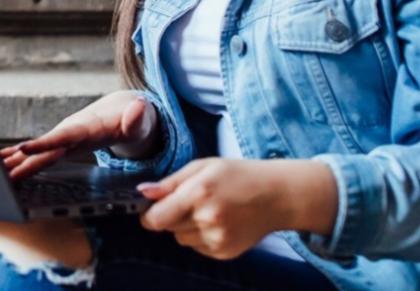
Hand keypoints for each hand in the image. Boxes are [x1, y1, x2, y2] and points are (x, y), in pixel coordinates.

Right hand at [0, 90, 156, 180]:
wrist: (125, 110)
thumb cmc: (135, 118)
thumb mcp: (142, 118)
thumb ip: (138, 117)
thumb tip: (137, 109)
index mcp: (86, 128)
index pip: (63, 136)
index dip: (44, 143)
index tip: (23, 148)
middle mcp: (70, 132)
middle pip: (43, 149)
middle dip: (20, 160)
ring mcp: (64, 139)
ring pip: (37, 152)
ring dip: (14, 161)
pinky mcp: (63, 145)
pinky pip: (39, 154)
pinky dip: (20, 158)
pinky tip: (4, 164)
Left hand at [138, 158, 336, 259]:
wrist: (277, 196)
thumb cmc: (238, 175)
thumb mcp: (203, 166)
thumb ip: (170, 182)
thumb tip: (143, 192)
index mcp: (198, 193)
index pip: (156, 218)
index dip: (148, 214)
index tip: (151, 207)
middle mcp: (207, 219)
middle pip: (167, 227)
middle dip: (170, 215)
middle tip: (191, 201)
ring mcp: (217, 239)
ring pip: (181, 239)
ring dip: (185, 227)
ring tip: (208, 210)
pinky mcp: (225, 252)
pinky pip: (197, 247)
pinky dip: (201, 237)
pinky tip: (219, 222)